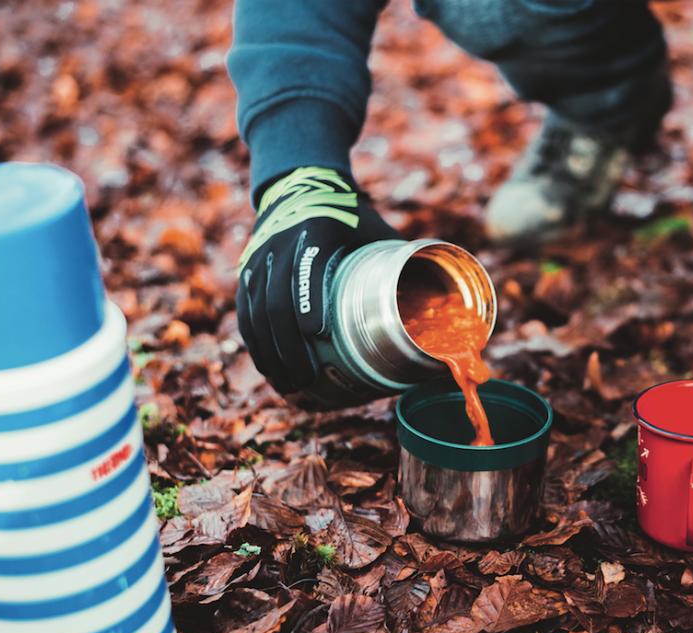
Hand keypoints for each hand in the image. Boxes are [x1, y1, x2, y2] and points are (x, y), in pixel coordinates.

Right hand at [236, 167, 399, 399]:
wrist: (301, 185)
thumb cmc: (351, 217)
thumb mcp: (377, 229)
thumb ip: (405, 262)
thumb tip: (446, 307)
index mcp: (316, 229)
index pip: (307, 265)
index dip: (308, 299)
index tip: (316, 332)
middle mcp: (279, 244)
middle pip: (275, 299)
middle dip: (288, 344)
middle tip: (307, 378)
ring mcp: (258, 259)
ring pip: (255, 311)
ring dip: (269, 352)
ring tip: (288, 385)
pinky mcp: (246, 273)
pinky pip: (246, 313)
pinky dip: (256, 344)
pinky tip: (269, 370)